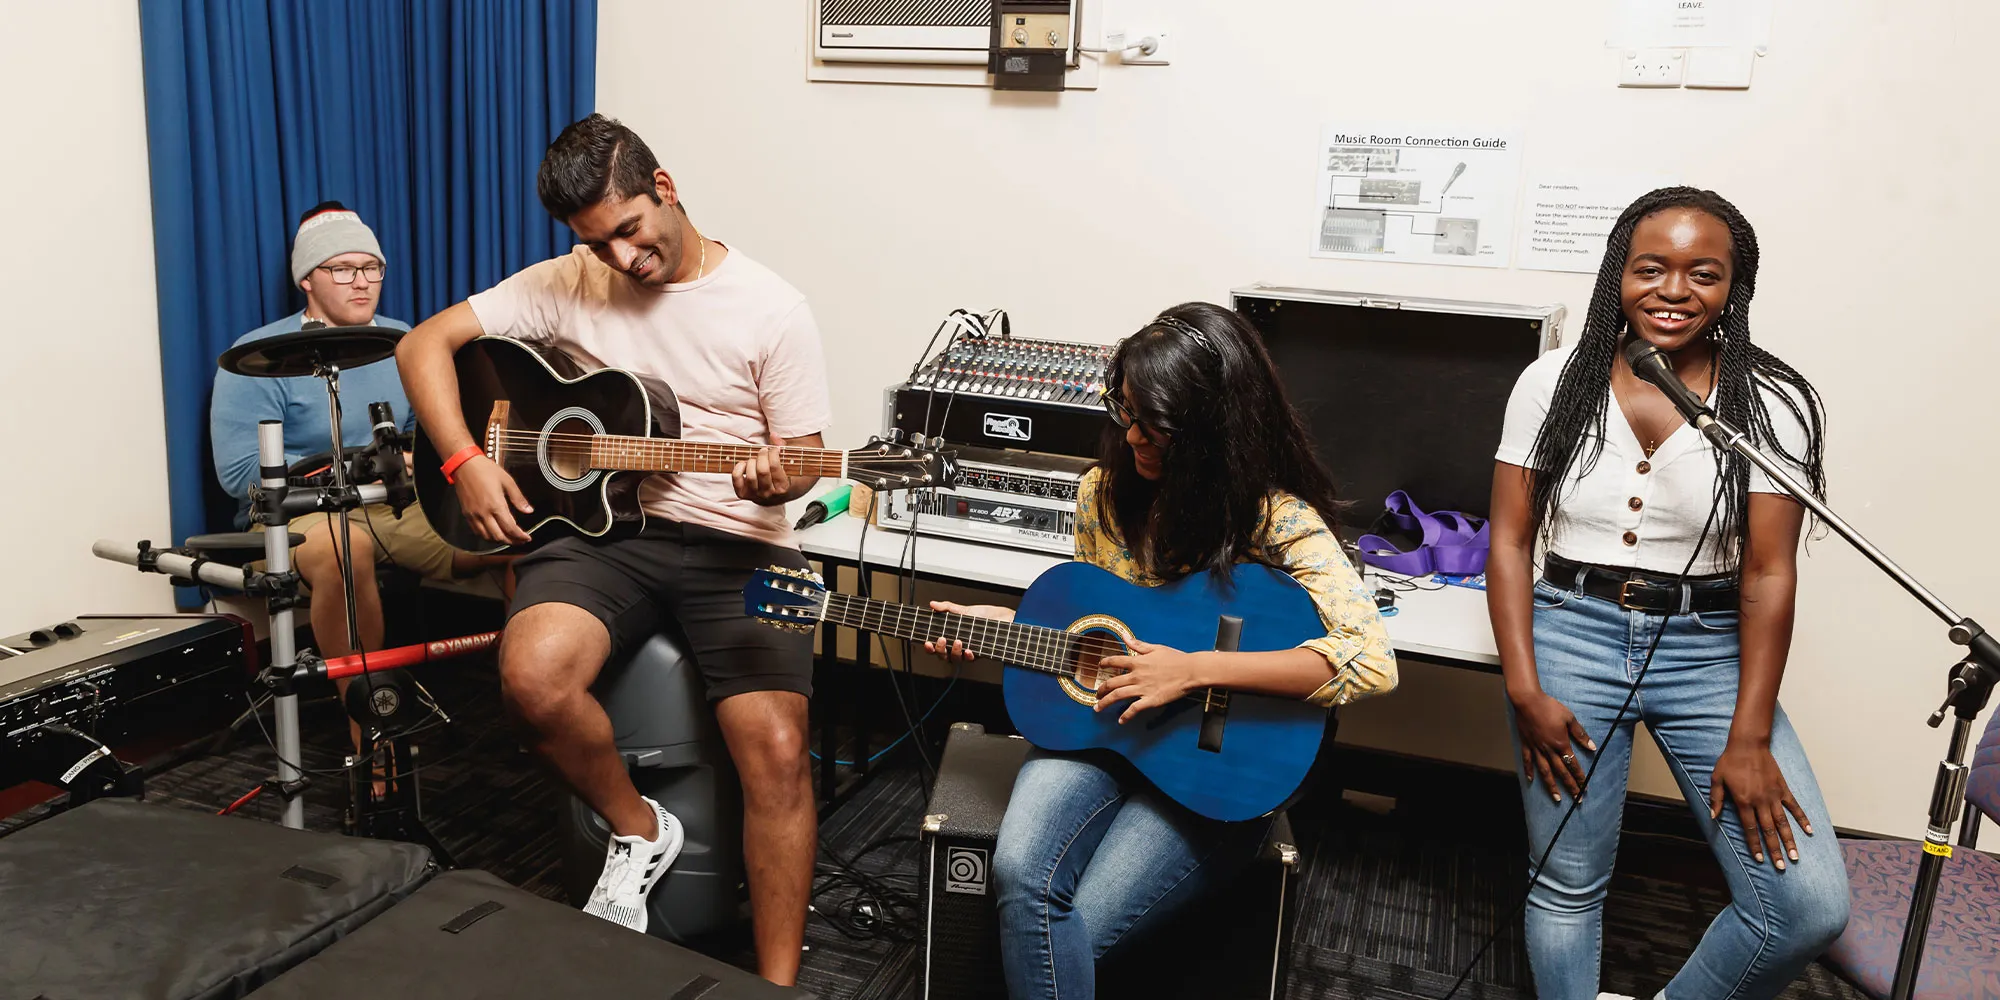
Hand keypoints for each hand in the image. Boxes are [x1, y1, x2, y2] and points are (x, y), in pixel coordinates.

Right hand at [453, 455, 532, 544]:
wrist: (464, 465)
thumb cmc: (485, 469)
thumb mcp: (507, 481)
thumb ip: (518, 498)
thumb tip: (528, 510)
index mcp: (496, 505)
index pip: (510, 528)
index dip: (520, 536)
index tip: (527, 538)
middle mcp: (484, 513)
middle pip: (499, 536)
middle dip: (512, 541)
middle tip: (520, 540)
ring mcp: (473, 515)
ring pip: (487, 536)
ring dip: (499, 540)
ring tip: (509, 538)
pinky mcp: (466, 514)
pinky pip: (477, 531)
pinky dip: (487, 536)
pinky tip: (493, 532)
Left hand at [732, 446, 792, 505]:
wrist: (777, 496)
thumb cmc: (783, 477)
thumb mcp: (788, 464)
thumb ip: (783, 448)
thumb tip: (773, 435)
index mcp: (783, 488)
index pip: (775, 466)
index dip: (773, 453)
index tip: (774, 449)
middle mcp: (769, 494)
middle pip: (762, 471)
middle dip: (762, 456)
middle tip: (764, 451)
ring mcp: (755, 495)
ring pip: (750, 475)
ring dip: (751, 462)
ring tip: (756, 459)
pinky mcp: (743, 494)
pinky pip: (737, 479)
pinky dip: (738, 468)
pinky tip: (745, 463)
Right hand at [922, 601, 1013, 661]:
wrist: (1004, 618)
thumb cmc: (985, 616)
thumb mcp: (964, 609)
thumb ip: (947, 607)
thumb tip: (933, 604)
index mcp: (952, 637)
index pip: (936, 646)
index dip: (929, 647)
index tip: (927, 642)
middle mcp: (959, 646)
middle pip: (943, 655)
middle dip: (939, 650)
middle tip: (941, 640)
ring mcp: (968, 650)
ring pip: (955, 659)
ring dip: (954, 652)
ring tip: (957, 641)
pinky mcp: (980, 653)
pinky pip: (971, 659)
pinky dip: (969, 656)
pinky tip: (969, 650)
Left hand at [1094, 638, 1200, 723]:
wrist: (1190, 671)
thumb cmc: (1176, 658)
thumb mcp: (1156, 648)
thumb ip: (1138, 644)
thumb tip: (1124, 636)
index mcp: (1137, 661)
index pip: (1115, 661)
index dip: (1105, 663)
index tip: (1100, 665)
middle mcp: (1136, 675)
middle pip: (1112, 683)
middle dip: (1101, 689)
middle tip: (1096, 694)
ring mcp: (1142, 688)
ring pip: (1117, 696)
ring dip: (1105, 702)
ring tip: (1098, 707)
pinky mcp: (1150, 700)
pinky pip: (1134, 709)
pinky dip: (1125, 715)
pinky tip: (1120, 720)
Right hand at [1512, 691, 1596, 802]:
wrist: (1528, 701)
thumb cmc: (1550, 707)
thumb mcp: (1569, 718)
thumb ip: (1580, 734)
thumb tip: (1592, 747)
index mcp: (1561, 744)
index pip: (1573, 764)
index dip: (1580, 777)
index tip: (1585, 787)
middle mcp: (1548, 750)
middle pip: (1561, 772)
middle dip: (1570, 786)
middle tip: (1577, 799)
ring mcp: (1536, 748)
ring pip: (1545, 771)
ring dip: (1551, 785)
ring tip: (1556, 798)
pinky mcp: (1526, 744)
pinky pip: (1527, 761)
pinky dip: (1529, 771)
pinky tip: (1531, 780)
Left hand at [1710, 739, 1811, 869]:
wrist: (1748, 744)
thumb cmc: (1730, 761)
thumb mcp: (1717, 779)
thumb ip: (1716, 799)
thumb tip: (1713, 817)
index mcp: (1743, 802)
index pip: (1750, 829)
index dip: (1755, 845)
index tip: (1760, 859)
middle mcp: (1760, 802)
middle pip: (1769, 831)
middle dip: (1775, 850)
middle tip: (1780, 867)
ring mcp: (1774, 796)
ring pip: (1783, 823)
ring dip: (1790, 841)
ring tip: (1795, 857)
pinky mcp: (1783, 789)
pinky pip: (1795, 807)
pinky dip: (1802, 819)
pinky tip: (1809, 831)